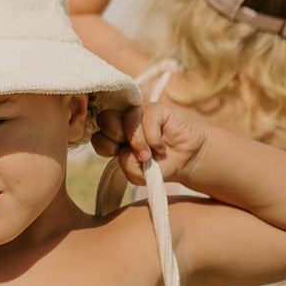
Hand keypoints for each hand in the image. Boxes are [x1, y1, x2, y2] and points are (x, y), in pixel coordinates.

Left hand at [91, 102, 205, 186]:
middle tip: (129, 150)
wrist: (188, 160)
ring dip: (137, 141)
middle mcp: (125, 124)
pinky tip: (160, 148)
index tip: (120, 155)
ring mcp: (141, 114)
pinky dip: (152, 137)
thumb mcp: (139, 175)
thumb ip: (127, 166)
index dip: (105, 146)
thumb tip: (124, 150)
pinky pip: (147, 117)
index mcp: (115, 139)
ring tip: (148, 156)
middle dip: (114, 136)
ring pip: (127, 118)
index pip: (97, 136)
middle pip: (105, 119)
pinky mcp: (157, 109)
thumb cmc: (161, 166)